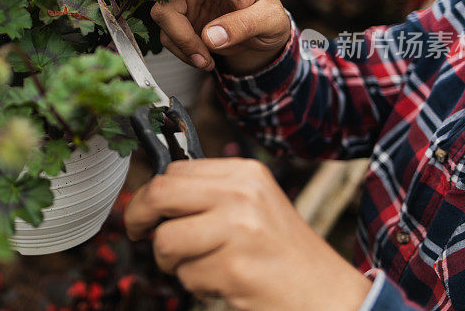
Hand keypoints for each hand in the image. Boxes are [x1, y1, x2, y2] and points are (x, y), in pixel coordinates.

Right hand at [113, 0, 290, 74]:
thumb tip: (211, 37)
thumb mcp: (270, 22)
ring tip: (205, 61)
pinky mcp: (181, 19)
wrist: (265, 40)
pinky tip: (202, 59)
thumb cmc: (270, 21)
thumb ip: (243, 26)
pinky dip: (181, 50)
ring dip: (179, 40)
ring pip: (163, 13)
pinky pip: (168, 34)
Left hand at [124, 159, 371, 310]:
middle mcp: (242, 194)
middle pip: (160, 193)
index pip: (174, 170)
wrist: (326, 294)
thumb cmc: (282, 253)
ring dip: (172, 262)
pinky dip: (197, 286)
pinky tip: (225, 283)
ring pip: (166, 240)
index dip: (149, 193)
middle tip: (138, 234)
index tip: (143, 212)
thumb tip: (153, 197)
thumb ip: (209, 194)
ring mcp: (239, 230)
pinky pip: (187, 276)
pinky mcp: (235, 268)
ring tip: (200, 267)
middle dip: (138, 217)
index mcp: (244, 173)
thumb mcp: (253, 205)